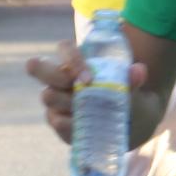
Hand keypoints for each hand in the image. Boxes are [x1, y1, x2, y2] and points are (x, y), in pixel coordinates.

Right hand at [25, 39, 145, 144]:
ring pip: (47, 96)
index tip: (89, 78)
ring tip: (89, 112)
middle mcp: (60, 77)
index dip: (72, 60)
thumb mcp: (134, 88)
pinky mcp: (57, 120)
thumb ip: (134, 79)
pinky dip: (69, 125)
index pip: (64, 48)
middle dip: (55, 77)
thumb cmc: (127, 96)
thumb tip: (138, 70)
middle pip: (37, 66)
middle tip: (78, 90)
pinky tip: (85, 127)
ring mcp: (55, 99)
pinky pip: (56, 121)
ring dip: (66, 104)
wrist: (130, 123)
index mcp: (77, 61)